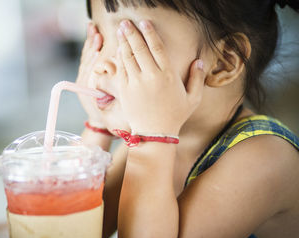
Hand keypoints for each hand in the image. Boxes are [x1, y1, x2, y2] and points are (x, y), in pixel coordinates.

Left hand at [76, 23, 104, 126]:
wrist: (101, 123)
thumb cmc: (111, 118)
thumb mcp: (113, 108)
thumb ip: (113, 92)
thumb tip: (114, 74)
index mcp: (88, 90)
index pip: (89, 71)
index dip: (93, 60)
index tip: (98, 50)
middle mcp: (83, 82)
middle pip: (86, 61)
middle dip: (91, 46)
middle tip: (96, 33)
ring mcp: (83, 79)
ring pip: (85, 59)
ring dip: (89, 44)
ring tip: (93, 30)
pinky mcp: (85, 76)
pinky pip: (86, 60)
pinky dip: (90, 49)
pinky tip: (94, 39)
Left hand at [116, 20, 205, 134]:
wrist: (154, 134)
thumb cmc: (175, 116)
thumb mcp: (193, 99)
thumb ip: (197, 78)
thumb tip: (199, 61)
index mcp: (168, 75)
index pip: (157, 48)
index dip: (150, 33)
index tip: (144, 23)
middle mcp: (150, 76)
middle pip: (140, 48)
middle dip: (132, 33)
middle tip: (126, 23)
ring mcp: (136, 83)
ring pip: (128, 57)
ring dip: (124, 42)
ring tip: (121, 30)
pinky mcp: (125, 90)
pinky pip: (121, 69)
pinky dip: (120, 58)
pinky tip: (119, 49)